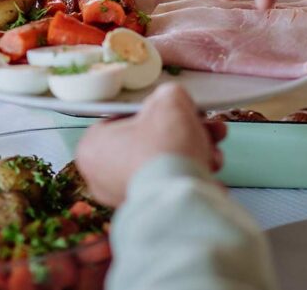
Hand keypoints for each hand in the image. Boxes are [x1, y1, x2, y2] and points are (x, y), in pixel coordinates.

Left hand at [76, 84, 225, 206]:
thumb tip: (175, 99)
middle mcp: (103, 177)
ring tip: (213, 143)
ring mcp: (127, 197)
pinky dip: (192, 173)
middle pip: (149, 140)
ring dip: (193, 149)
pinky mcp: (152, 212)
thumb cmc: (165, 149)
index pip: (123, 117)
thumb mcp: (170, 101)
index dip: (154, 109)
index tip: (173, 107)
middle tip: (201, 123)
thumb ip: (170, 94)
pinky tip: (209, 166)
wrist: (182, 200)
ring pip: (164, 162)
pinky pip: (173, 184)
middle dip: (182, 130)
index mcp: (94, 146)